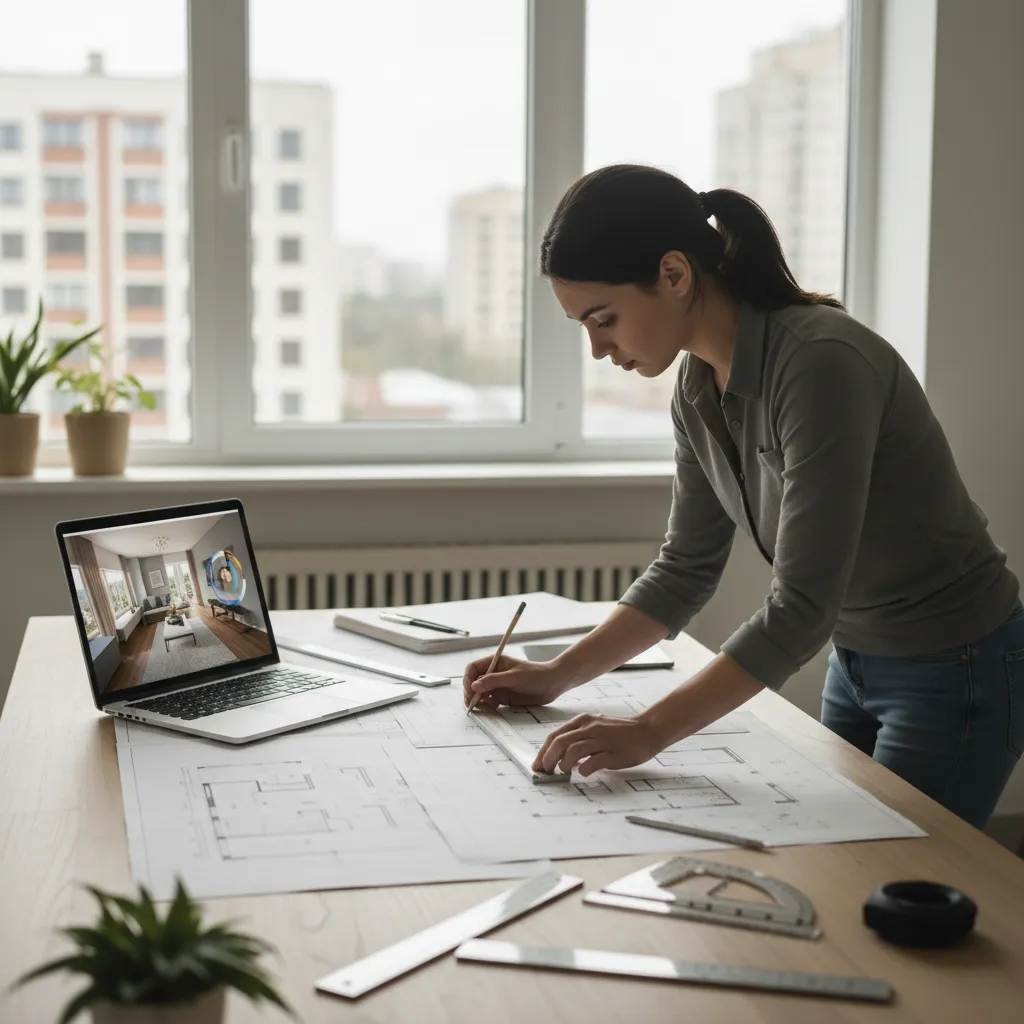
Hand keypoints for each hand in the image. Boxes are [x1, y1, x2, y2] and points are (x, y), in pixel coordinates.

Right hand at [463, 655, 567, 708]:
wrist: (552, 684)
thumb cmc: (535, 674)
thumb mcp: (513, 677)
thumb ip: (493, 681)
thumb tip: (474, 686)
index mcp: (494, 662)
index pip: (473, 668)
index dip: (468, 679)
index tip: (470, 690)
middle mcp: (493, 674)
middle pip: (473, 682)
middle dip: (470, 692)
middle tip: (471, 703)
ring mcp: (497, 686)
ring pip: (480, 694)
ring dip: (477, 701)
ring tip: (479, 707)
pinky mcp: (503, 697)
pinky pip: (489, 702)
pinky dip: (486, 706)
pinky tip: (490, 708)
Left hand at [532, 713, 664, 776]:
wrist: (648, 730)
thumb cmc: (621, 732)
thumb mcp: (596, 728)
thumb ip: (579, 739)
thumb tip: (561, 758)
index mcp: (584, 721)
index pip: (555, 735)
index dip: (543, 751)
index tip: (538, 765)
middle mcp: (591, 728)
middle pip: (561, 742)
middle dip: (549, 758)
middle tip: (546, 771)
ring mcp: (603, 740)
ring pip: (574, 750)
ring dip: (564, 764)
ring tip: (564, 772)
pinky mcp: (614, 753)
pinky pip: (594, 761)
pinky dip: (585, 769)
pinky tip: (584, 773)